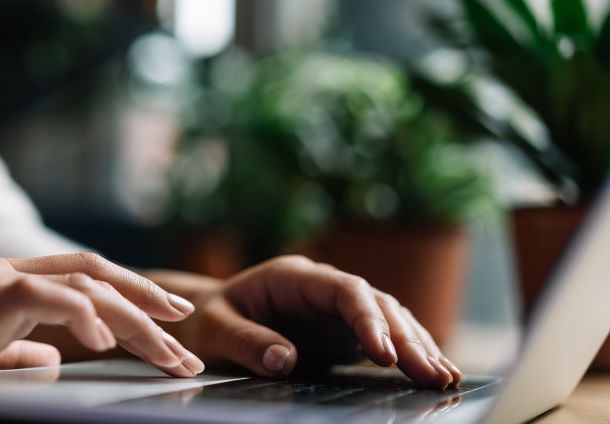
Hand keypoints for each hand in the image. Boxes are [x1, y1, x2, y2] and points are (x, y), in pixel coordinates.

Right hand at [0, 253, 203, 393]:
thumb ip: (13, 350)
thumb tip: (54, 360)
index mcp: (10, 281)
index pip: (86, 278)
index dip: (133, 293)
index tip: (169, 317)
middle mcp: (9, 271)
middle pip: (99, 278)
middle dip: (150, 306)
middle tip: (188, 336)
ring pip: (85, 285)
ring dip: (134, 320)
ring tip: (169, 351)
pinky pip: (44, 297)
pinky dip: (82, 315)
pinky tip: (106, 342)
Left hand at [151, 255, 461, 388]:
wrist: (209, 317)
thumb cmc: (209, 320)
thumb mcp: (215, 329)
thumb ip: (246, 341)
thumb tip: (283, 360)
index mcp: (293, 277)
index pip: (344, 290)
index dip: (368, 318)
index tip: (383, 352)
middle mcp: (322, 287)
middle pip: (376, 303)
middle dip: (406, 338)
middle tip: (431, 374)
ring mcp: (336, 308)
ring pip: (388, 318)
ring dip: (417, 345)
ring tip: (444, 377)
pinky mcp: (342, 330)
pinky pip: (383, 337)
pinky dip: (408, 353)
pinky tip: (433, 372)